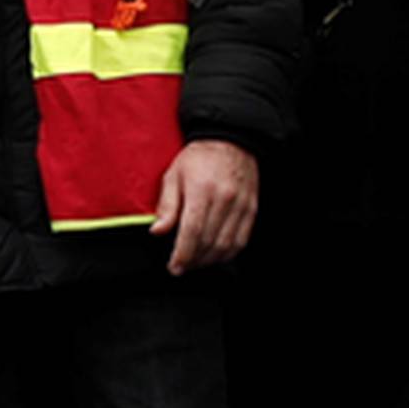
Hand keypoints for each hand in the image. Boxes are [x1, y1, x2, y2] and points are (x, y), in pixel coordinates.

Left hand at [150, 139, 259, 274]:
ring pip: (225, 246)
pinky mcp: (251, 210)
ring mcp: (241, 206)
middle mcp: (224, 199)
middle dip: (193, 260)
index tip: (174, 266)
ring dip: (209, 260)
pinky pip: (241, 241)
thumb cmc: (199, 157)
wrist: (231, 140)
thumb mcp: (174, 175)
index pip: (192, 232)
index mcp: (202, 190)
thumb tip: (157, 231)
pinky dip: (227, 253)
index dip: (182, 254)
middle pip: (208, 242)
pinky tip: (214, 255)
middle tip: (181, 266)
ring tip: (195, 262)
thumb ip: (167, 205)